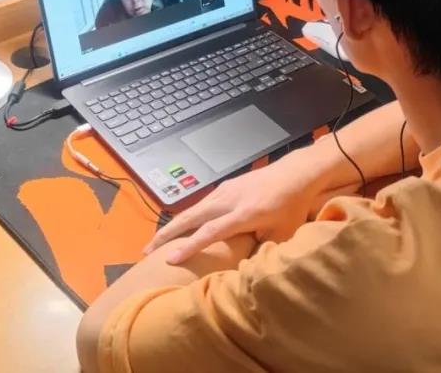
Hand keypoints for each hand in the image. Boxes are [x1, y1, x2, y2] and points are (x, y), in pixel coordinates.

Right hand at [144, 147, 340, 263]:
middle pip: (191, 217)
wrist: (295, 173)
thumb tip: (243, 267)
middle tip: (145, 251)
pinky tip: (181, 226)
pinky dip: (187, 216)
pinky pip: (201, 204)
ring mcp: (225, 191)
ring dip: (174, 225)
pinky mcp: (225, 187)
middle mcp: (227, 200)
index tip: (169, 259)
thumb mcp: (281, 234)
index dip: (189, 246)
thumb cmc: (291, 206)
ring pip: (193, 209)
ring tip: (157, 242)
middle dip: (166, 234)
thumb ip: (260, 249)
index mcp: (242, 214)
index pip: (210, 232)